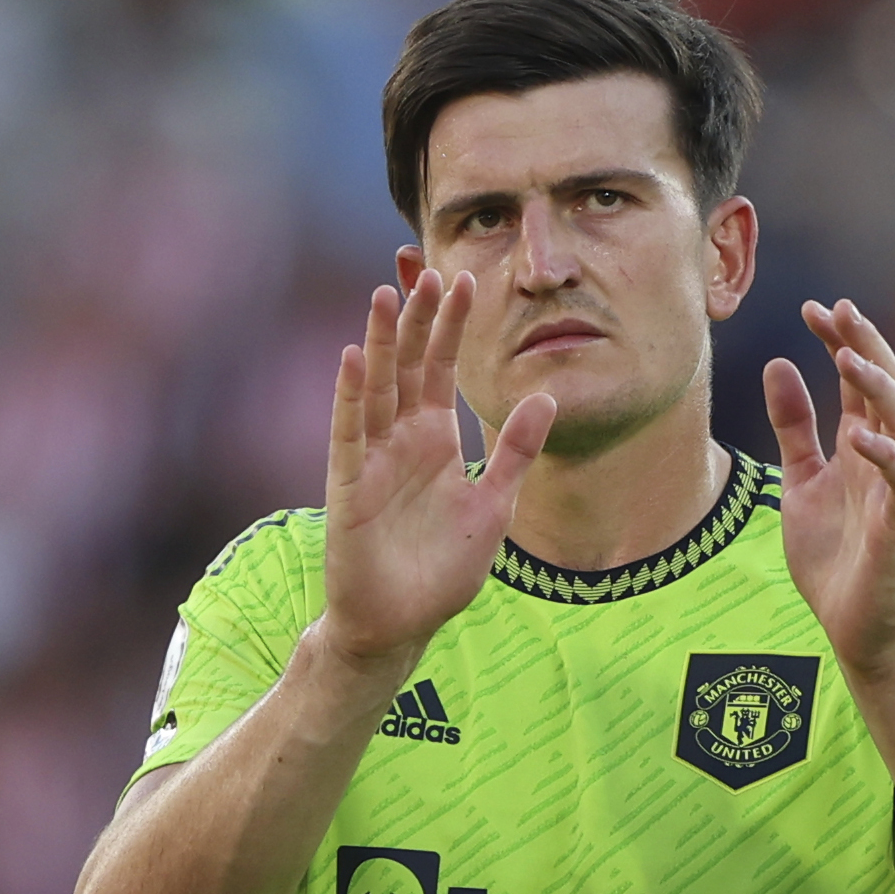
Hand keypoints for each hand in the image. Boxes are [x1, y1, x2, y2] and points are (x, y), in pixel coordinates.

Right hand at [320, 253, 557, 672]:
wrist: (399, 624)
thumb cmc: (440, 571)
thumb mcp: (495, 505)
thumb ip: (516, 452)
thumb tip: (546, 395)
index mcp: (434, 441)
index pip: (441, 371)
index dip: (451, 328)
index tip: (467, 281)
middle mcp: (400, 441)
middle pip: (407, 366)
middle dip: (419, 320)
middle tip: (431, 269)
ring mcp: (371, 459)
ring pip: (376, 388)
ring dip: (380, 342)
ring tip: (386, 293)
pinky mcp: (348, 486)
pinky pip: (349, 433)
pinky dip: (350, 396)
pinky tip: (353, 358)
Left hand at [767, 298, 894, 682]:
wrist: (853, 625)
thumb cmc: (833, 555)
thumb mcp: (801, 481)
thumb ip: (794, 428)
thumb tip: (776, 365)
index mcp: (863, 446)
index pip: (860, 379)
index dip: (841, 340)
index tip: (814, 307)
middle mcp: (887, 459)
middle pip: (891, 386)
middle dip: (867, 344)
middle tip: (838, 310)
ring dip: (882, 388)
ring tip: (848, 358)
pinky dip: (886, 455)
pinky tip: (859, 434)